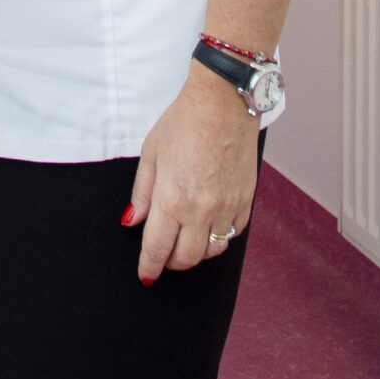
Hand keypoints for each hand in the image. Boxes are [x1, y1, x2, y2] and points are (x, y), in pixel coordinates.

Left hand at [124, 67, 258, 282]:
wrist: (223, 104)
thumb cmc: (184, 123)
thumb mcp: (151, 154)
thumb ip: (142, 194)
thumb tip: (133, 222)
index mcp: (172, 199)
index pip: (158, 248)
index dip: (149, 266)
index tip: (146, 275)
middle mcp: (201, 210)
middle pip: (187, 258)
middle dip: (172, 262)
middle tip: (164, 255)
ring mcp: (227, 207)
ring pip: (213, 251)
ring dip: (197, 252)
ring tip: (186, 240)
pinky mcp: (246, 201)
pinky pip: (233, 234)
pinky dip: (220, 237)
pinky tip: (210, 225)